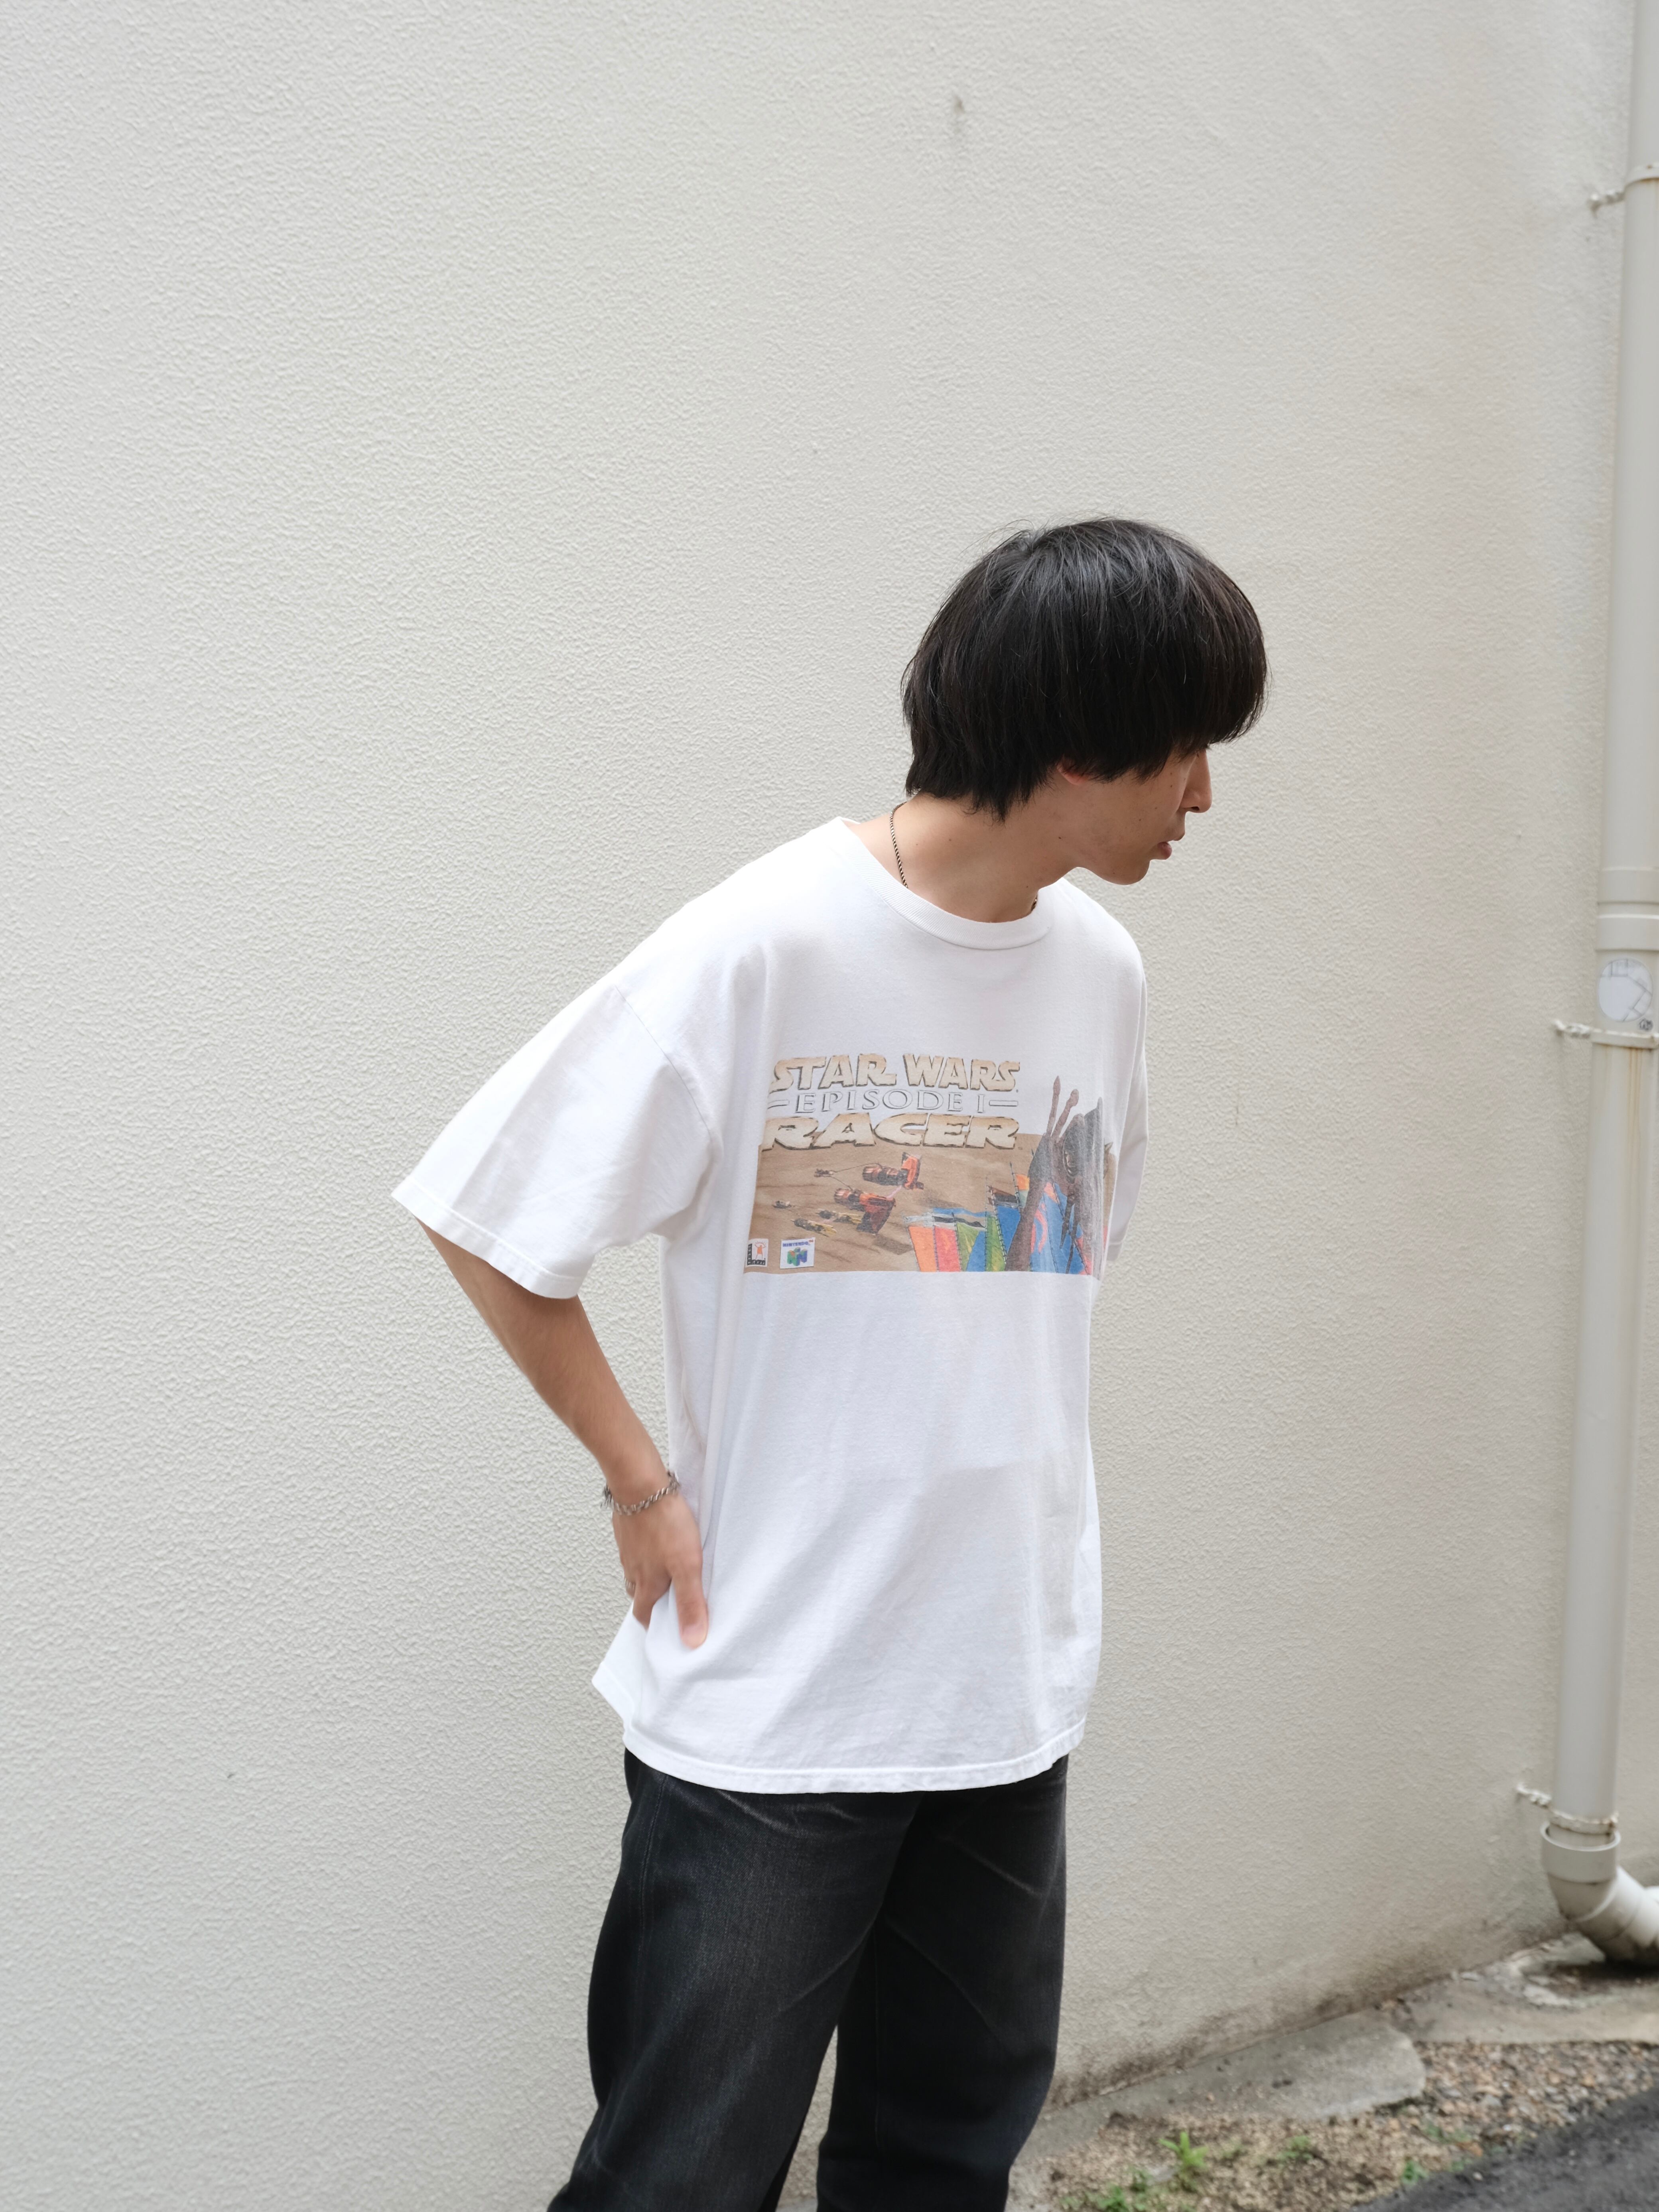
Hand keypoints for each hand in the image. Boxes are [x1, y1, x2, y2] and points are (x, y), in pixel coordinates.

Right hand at [614, 1490, 706, 1647]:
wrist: (640, 1484)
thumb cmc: (664, 1524)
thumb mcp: (687, 1567)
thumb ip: (690, 1603)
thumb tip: (692, 1641)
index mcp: (645, 1584)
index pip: (644, 1616)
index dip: (655, 1625)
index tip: (668, 1628)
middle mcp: (632, 1569)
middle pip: (640, 1593)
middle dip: (654, 1600)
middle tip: (673, 1598)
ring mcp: (628, 1548)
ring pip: (638, 1569)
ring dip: (652, 1574)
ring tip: (671, 1569)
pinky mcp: (628, 1528)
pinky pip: (637, 1547)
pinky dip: (648, 1550)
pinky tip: (661, 1540)